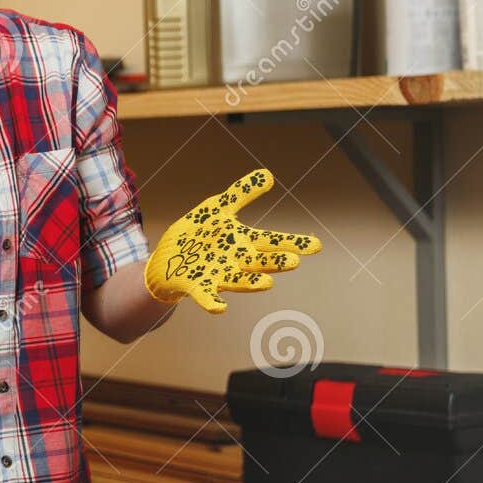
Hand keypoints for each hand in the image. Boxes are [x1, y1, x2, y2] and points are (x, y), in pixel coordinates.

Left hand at [144, 168, 320, 313]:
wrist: (167, 258)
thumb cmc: (198, 234)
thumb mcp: (217, 208)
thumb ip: (240, 193)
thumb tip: (268, 174)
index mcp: (242, 242)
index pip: (272, 242)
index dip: (293, 243)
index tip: (316, 245)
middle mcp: (235, 261)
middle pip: (259, 262)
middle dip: (275, 263)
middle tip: (293, 261)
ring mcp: (217, 275)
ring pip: (238, 280)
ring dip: (251, 283)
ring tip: (266, 283)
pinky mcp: (197, 285)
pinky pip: (206, 295)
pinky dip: (212, 301)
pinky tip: (220, 307)